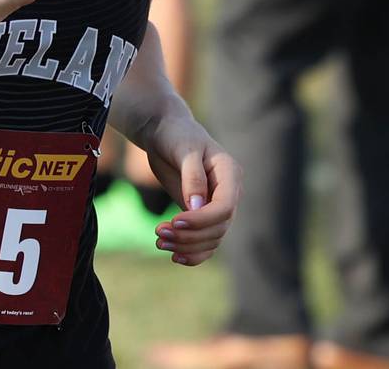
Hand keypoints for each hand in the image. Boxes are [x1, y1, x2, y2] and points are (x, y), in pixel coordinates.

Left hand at [143, 113, 241, 267]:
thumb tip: (197, 207)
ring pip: (212, 238)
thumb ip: (192, 177)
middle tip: (158, 233)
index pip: (225, 208)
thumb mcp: (184, 149)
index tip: (174, 221)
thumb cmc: (175, 135)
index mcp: (230, 173)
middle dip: (189, 236)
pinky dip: (192, 252)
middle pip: (218, 228)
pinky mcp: (204, 214)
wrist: (165, 133)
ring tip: (159, 241)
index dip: (201, 220)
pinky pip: (205, 241)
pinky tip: (175, 255)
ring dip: (187, 246)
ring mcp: (217, 205)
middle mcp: (229, 192)